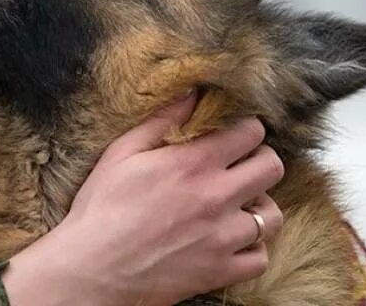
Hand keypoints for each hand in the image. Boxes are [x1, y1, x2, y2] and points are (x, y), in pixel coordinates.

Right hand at [1, 92, 284, 305]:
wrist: (93, 270)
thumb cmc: (101, 209)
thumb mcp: (122, 153)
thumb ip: (160, 121)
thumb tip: (190, 93)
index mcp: (193, 163)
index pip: (249, 132)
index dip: (244, 127)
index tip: (232, 132)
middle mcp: (217, 196)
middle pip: (272, 167)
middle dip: (259, 159)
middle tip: (240, 164)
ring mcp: (223, 237)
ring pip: (272, 214)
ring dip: (259, 206)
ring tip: (238, 205)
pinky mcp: (221, 270)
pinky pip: (260, 258)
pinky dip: (251, 248)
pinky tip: (231, 240)